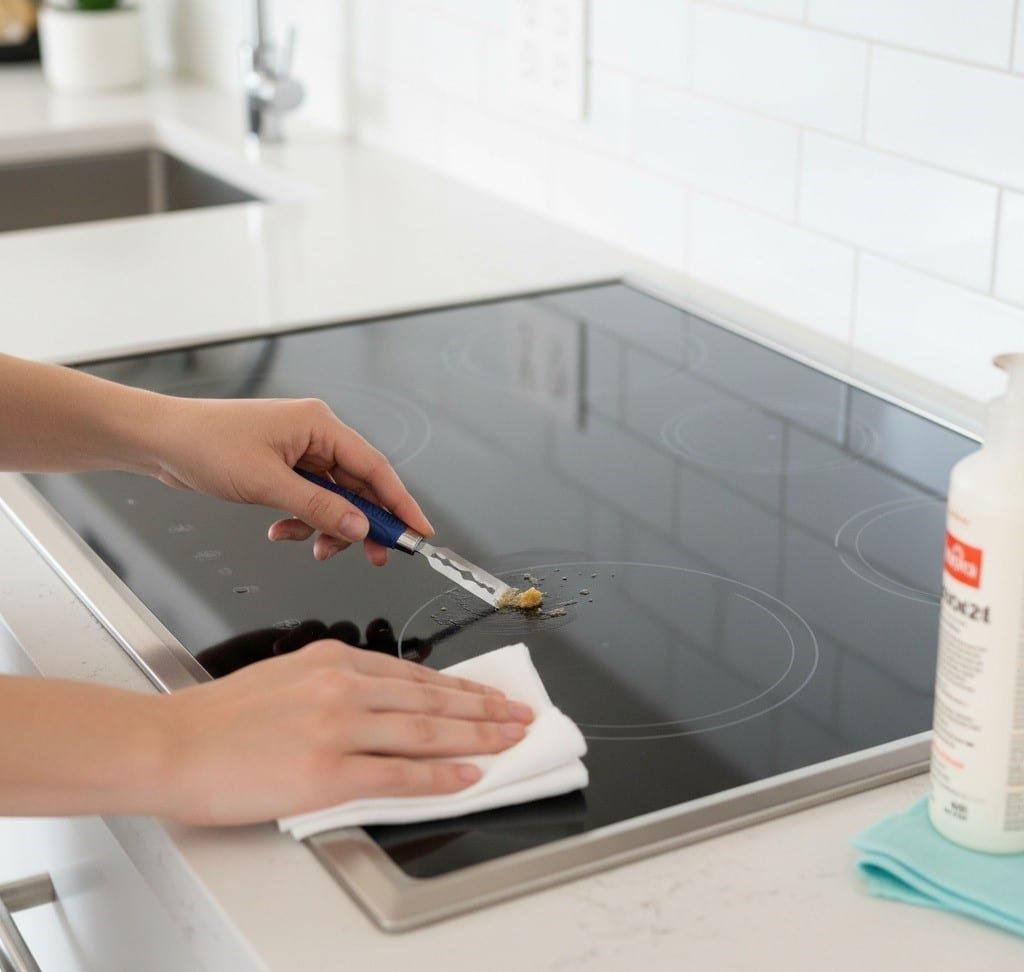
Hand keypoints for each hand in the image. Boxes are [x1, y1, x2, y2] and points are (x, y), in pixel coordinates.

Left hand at [150, 395, 431, 564]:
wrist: (160, 441)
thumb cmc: (205, 444)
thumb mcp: (267, 483)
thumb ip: (319, 507)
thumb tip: (360, 527)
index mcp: (319, 425)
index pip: (375, 467)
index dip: (401, 502)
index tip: (418, 531)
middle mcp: (315, 436)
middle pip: (359, 486)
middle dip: (363, 523)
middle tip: (373, 556)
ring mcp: (299, 453)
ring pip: (335, 499)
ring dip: (326, 526)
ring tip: (311, 546)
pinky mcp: (283, 468)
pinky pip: (310, 500)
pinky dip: (304, 520)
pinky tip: (282, 531)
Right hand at [159, 640, 532, 824]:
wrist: (172, 742)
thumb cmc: (220, 715)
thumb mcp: (287, 675)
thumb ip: (337, 683)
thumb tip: (384, 702)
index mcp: (334, 658)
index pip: (415, 674)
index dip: (460, 688)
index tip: (487, 695)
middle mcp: (343, 685)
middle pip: (432, 699)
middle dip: (484, 709)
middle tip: (520, 715)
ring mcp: (338, 728)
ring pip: (426, 730)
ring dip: (478, 736)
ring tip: (510, 740)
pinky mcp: (327, 772)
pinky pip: (399, 772)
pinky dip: (440, 775)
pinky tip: (468, 774)